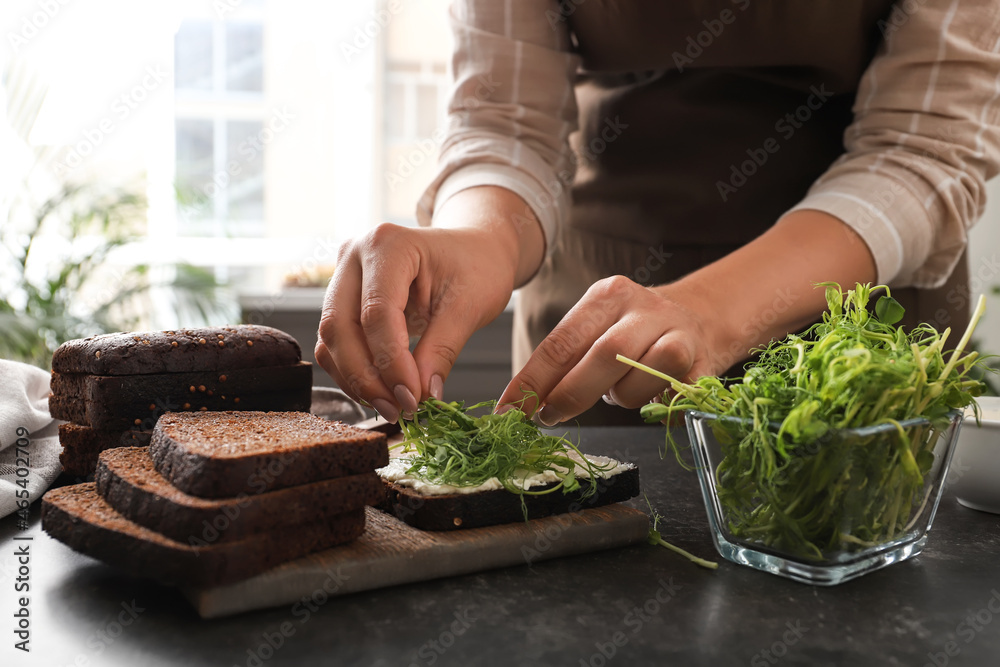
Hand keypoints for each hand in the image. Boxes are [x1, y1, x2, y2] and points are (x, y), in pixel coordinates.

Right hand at [315, 186, 544, 421]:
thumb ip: (442, 350)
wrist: (473, 250)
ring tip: (393, 407)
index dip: (390, 362)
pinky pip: (336, 343)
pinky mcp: (343, 298)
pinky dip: (354, 372)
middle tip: (398, 410)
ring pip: (331, 338)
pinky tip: (383, 392)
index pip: (377, 312)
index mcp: (388, 244)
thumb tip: (421, 396)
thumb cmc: (477, 267)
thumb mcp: (470, 306)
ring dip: (357, 380)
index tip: (412, 398)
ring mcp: (343, 275)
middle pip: (340, 326)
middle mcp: (354, 254)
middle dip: (366, 377)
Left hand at [497, 276, 723, 424]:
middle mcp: (643, 308)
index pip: (562, 342)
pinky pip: (670, 400)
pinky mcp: (703, 364)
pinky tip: (655, 396)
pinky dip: (656, 407)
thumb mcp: (597, 329)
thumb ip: (565, 358)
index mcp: (607, 295)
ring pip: (638, 380)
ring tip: (621, 389)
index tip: (509, 409)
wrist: (700, 316)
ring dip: (621, 397)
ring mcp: (678, 334)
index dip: (533, 380)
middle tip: (549, 417)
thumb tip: (522, 402)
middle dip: (569, 394)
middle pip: (602, 356)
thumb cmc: (634, 330)